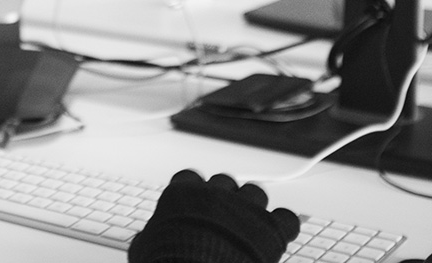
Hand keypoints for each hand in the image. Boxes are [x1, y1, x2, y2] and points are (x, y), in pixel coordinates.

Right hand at [128, 170, 298, 262]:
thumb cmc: (167, 262)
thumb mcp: (145, 248)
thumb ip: (151, 235)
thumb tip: (146, 240)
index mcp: (183, 193)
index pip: (189, 178)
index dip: (193, 193)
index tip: (194, 205)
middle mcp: (215, 194)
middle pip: (225, 182)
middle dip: (225, 198)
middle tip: (223, 219)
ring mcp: (245, 209)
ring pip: (255, 193)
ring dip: (253, 208)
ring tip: (250, 226)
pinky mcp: (270, 228)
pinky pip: (286, 217)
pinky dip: (283, 225)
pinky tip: (278, 233)